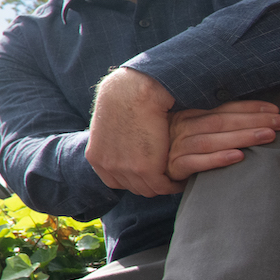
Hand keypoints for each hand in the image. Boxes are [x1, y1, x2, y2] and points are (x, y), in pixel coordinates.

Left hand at [86, 68, 180, 194]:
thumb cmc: (125, 98)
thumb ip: (113, 140)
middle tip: (168, 174)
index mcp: (95, 157)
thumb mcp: (109, 124)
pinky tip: (184, 175)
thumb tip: (122, 143)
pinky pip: (163, 187)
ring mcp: (124, 170)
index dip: (134, 177)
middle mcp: (107, 166)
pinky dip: (175, 184)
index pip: (116, 181)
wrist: (134, 91)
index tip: (149, 171)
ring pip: (149, 189)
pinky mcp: (145, 169)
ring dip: (164, 184)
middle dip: (150, 182)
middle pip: (133, 187)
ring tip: (178, 175)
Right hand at [167, 100, 279, 180]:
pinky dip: (217, 159)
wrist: (142, 167)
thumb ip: (212, 125)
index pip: (224, 109)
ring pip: (211, 140)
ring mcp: (176, 148)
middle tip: (278, 122)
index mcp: (190, 117)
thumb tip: (248, 120)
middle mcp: (183, 129)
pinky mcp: (173, 167)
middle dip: (252, 121)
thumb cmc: (171, 148)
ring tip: (267, 136)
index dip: (249, 108)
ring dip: (241, 137)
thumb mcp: (189, 130)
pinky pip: (196, 162)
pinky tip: (238, 156)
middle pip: (220, 122)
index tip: (274, 110)